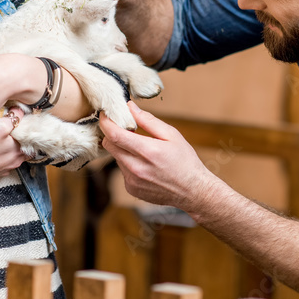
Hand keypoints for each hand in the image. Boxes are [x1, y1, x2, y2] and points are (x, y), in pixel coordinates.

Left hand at [99, 102, 217, 212]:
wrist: (193, 191)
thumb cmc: (185, 161)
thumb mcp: (171, 135)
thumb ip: (148, 120)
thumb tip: (130, 107)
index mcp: (147, 151)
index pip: (114, 134)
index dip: (106, 122)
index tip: (106, 115)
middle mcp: (136, 168)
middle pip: (109, 145)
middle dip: (113, 134)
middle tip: (126, 129)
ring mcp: (132, 181)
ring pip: (116, 157)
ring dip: (123, 149)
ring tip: (142, 150)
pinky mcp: (132, 189)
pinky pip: (122, 170)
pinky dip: (128, 163)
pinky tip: (145, 165)